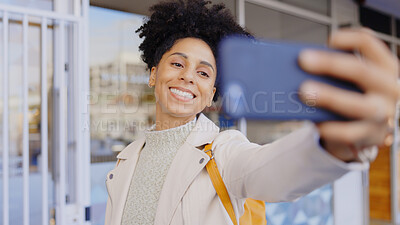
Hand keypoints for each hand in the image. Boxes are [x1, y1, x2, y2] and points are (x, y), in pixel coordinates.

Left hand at [298, 28, 399, 161]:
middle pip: (361, 71)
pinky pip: (348, 133)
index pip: (370, 43)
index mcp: (385, 67)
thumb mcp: (352, 80)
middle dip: (330, 64)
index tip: (329, 39)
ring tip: (303, 91)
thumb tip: (302, 64)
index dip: (349, 38)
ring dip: (329, 96)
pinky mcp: (371, 137)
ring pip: (356, 105)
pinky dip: (329, 127)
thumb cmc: (353, 97)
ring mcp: (383, 114)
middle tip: (303, 59)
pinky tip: (313, 122)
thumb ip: (335, 70)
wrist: (366, 132)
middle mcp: (389, 89)